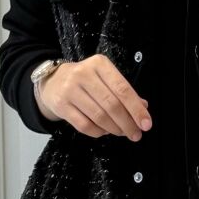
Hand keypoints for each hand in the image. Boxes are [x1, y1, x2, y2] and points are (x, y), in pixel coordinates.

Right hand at [37, 57, 151, 138]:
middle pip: (111, 104)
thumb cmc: (85, 80)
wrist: (52, 81)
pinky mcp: (61, 106)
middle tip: (136, 134)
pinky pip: (85, 125)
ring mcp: (70, 90)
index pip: (122, 89)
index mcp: (99, 64)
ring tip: (122, 133)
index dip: (136, 109)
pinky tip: (105, 131)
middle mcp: (83, 74)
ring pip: (99, 117)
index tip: (146, 124)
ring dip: (115, 129)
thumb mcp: (104, 78)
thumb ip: (123, 91)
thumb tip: (143, 107)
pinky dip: (99, 132)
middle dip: (127, 123)